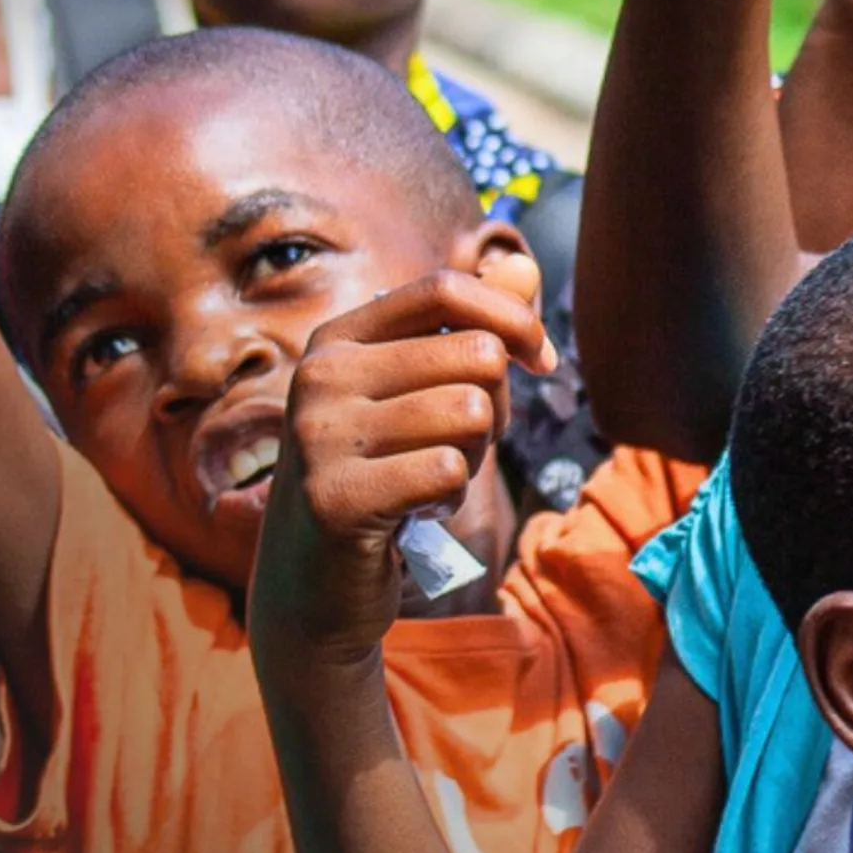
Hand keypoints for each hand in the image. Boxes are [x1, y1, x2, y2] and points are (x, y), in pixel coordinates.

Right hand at [252, 263, 550, 675]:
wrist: (310, 587)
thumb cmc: (380, 478)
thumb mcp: (420, 397)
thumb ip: (472, 330)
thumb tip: (525, 264)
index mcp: (337, 339)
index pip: (445, 290)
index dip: (514, 319)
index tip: (542, 362)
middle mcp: (320, 377)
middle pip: (477, 355)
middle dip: (497, 407)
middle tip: (461, 448)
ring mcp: (320, 437)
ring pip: (471, 413)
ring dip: (473, 456)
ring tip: (429, 479)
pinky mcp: (337, 499)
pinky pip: (449, 471)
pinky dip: (451, 498)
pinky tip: (415, 513)